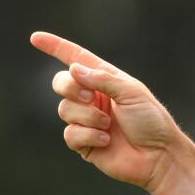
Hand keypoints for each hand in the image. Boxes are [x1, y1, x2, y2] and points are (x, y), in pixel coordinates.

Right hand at [30, 31, 186, 191]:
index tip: (35, 37)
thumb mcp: (130, 91)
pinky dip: (88, 136)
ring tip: (109, 125)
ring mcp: (87, 121)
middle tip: (91, 97)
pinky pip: (70, 134)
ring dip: (87, 116)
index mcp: (104, 80)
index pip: (75, 59)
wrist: (159, 156)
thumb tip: (73, 70)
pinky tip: (106, 141)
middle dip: (71, 88)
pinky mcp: (84, 144)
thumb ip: (101, 79)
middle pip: (61, 83)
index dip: (55, 47)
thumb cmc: (151, 122)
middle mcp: (92, 98)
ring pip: (65, 110)